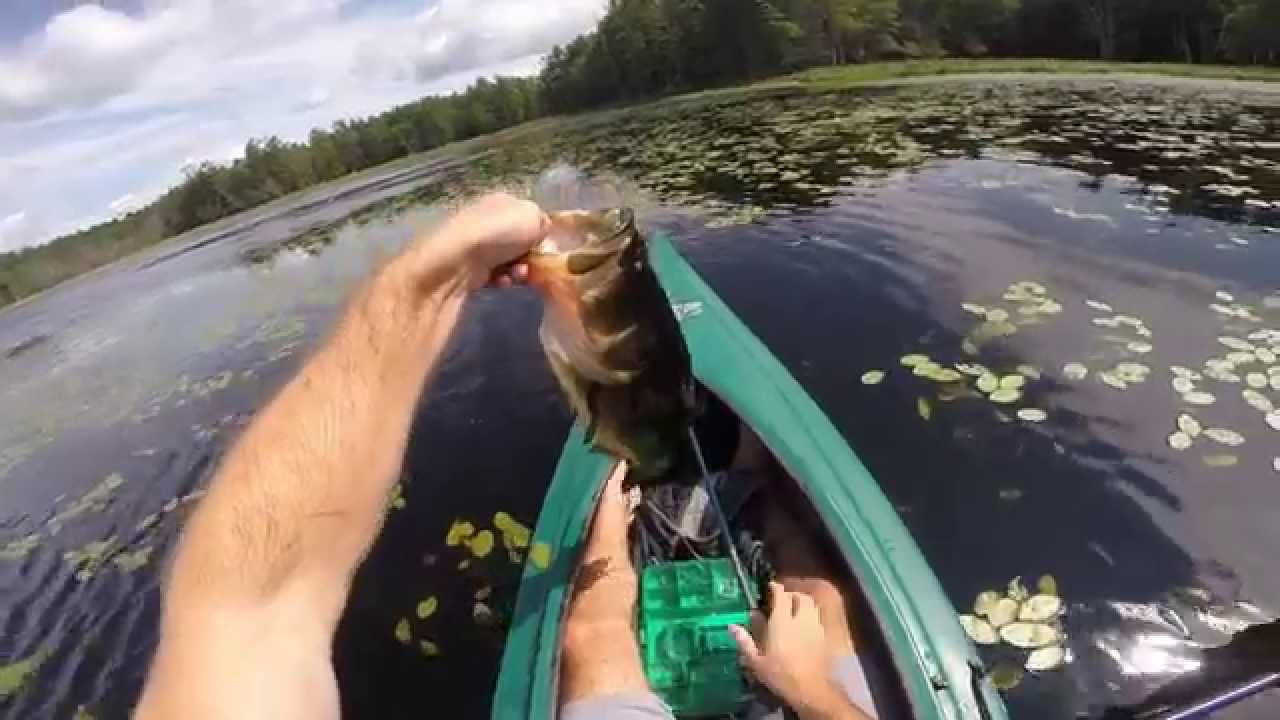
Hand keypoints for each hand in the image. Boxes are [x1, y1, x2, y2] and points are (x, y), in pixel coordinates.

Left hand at [418, 192, 548, 289]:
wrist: (455, 263)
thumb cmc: (498, 234)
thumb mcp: (533, 217)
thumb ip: (544, 222)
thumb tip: (542, 233)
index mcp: (502, 201)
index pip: (529, 215)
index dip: (541, 232)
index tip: (549, 248)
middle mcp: (486, 219)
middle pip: (519, 240)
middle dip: (531, 255)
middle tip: (535, 265)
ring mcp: (475, 244)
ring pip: (508, 260)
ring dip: (518, 271)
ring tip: (517, 276)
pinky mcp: (467, 268)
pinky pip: (493, 275)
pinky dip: (501, 280)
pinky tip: (502, 283)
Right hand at [731, 583, 855, 719]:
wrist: (811, 689)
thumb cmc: (780, 675)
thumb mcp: (756, 662)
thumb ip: (744, 641)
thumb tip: (732, 626)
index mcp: (781, 622)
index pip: (781, 595)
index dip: (776, 588)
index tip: (770, 586)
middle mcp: (800, 619)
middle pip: (800, 597)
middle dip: (792, 594)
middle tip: (782, 599)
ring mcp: (815, 627)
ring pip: (812, 606)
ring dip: (803, 603)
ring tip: (795, 610)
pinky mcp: (824, 637)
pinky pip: (818, 618)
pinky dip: (811, 616)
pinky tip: (805, 626)